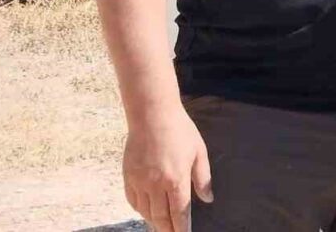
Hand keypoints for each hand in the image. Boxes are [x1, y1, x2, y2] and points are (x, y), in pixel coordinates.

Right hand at [123, 104, 213, 231]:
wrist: (152, 115)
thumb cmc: (180, 130)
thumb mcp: (198, 151)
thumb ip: (203, 177)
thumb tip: (207, 198)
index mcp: (176, 179)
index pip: (180, 212)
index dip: (182, 227)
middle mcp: (156, 184)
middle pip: (161, 216)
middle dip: (167, 230)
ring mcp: (140, 181)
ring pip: (146, 211)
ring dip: (154, 221)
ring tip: (162, 226)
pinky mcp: (128, 176)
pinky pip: (133, 201)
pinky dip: (140, 210)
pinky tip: (147, 211)